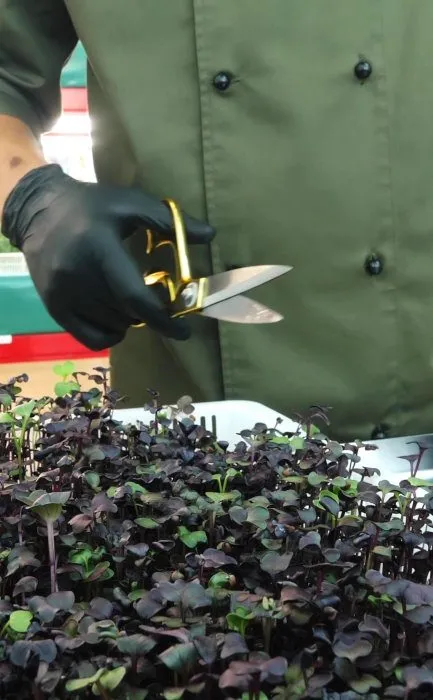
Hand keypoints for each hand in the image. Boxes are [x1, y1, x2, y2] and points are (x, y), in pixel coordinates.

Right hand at [2, 164, 214, 349]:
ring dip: (130, 321)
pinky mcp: (54, 307)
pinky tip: (116, 318)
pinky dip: (110, 335)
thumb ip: (170, 221)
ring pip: (112, 328)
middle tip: (156, 300)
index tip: (184, 331)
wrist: (38, 211)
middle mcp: (77, 275)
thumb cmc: (92, 207)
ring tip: (130, 300)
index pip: (135, 297)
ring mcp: (62, 294)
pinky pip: (90, 339)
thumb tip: (210, 236)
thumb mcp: (130, 204)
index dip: (163, 320)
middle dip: (149, 313)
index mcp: (100, 248)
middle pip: (127, 314)